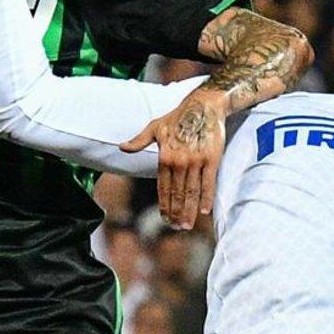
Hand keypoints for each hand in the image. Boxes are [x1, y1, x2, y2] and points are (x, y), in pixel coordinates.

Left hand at [119, 91, 226, 229]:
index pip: (163, 188)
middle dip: (176, 213)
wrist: (203, 105)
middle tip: (176, 228)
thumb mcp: (155, 126)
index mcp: (165, 157)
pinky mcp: (212, 159)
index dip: (164, 206)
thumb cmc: (177, 116)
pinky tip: (204, 211)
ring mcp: (196, 161)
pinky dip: (206, 198)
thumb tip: (121, 147)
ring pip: (192, 192)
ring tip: (187, 225)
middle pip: (177, 194)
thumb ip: (139, 140)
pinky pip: (208, 183)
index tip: (165, 220)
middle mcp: (179, 161)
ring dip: (189, 211)